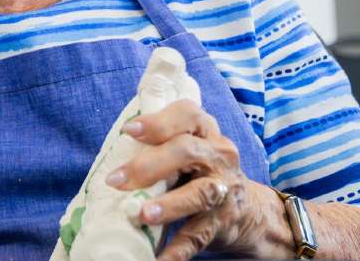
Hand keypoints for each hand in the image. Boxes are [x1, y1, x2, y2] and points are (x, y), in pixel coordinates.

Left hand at [104, 99, 286, 260]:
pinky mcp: (223, 221)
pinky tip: (160, 258)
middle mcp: (218, 156)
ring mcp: (223, 189)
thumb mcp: (188, 149)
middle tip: (116, 180)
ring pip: (198, 194)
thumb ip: (160, 143)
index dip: (158, 122)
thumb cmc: (200, 171)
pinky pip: (199, 235)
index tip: (128, 131)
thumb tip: (111, 153)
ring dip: (169, 205)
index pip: (188, 114)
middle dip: (149, 165)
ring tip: (142, 215)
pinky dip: (178, 249)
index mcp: (205, 131)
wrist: (248, 211)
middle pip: (187, 152)